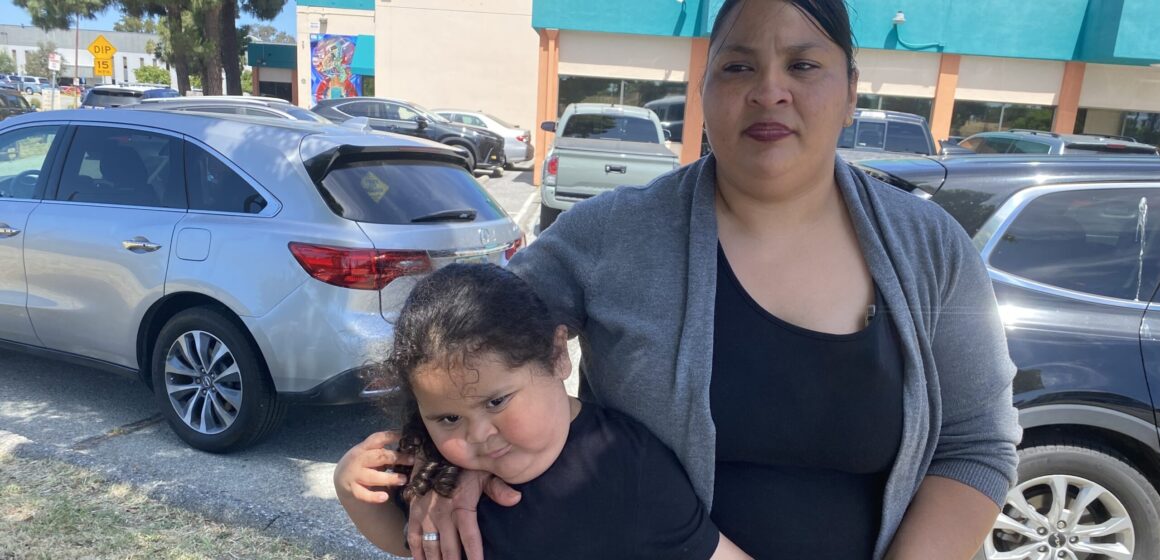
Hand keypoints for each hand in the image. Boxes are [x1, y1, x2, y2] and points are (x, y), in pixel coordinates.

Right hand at [333, 431, 413, 504]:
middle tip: (412, 460)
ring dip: (389, 478)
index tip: (407, 437)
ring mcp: (355, 475)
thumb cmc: (362, 462)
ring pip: (372, 476)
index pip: (377, 439)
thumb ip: (384, 451)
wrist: (342, 476)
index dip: (391, 436)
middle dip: (396, 458)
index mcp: (364, 447)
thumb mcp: (369, 452)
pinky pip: (363, 494)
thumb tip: (409, 448)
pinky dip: (373, 497)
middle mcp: (359, 459)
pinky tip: (385, 497)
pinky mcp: (353, 489)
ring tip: (403, 480)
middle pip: (378, 457)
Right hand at [406, 468, 522, 559]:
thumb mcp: (482, 474)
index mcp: (462, 505)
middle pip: (449, 549)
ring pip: (431, 548)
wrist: (431, 454)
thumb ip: (498, 488)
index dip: (475, 555)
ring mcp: (426, 515)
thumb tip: (516, 499)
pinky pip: (414, 539)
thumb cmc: (462, 467)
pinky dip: (418, 554)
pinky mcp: (414, 514)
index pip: (470, 537)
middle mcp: (442, 514)